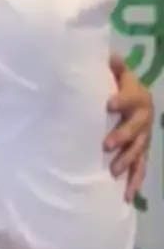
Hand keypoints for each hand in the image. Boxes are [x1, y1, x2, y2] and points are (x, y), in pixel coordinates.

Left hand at [105, 55, 152, 201]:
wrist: (137, 101)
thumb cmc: (119, 85)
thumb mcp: (116, 73)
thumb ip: (111, 66)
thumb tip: (103, 52)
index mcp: (138, 95)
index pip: (131, 96)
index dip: (122, 100)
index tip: (109, 103)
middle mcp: (144, 117)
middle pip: (136, 127)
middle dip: (122, 136)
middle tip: (106, 145)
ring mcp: (144, 137)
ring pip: (139, 150)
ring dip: (127, 160)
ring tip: (114, 172)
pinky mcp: (142, 153)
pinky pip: (140, 168)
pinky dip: (134, 182)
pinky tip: (127, 195)